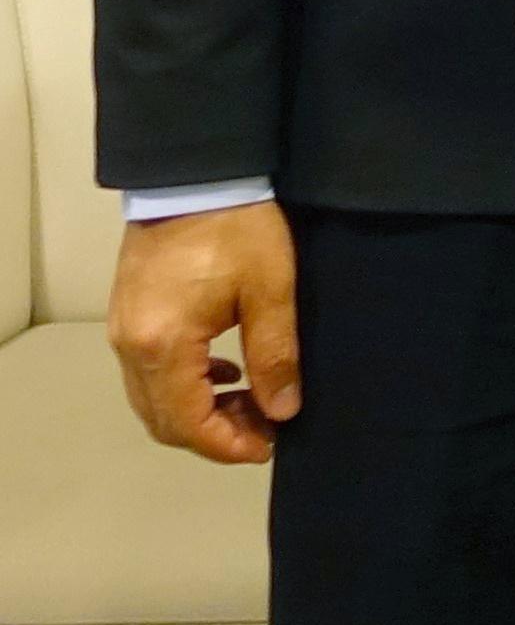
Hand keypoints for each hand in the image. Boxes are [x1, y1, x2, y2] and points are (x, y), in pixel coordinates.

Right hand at [109, 203, 300, 463]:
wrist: (196, 176)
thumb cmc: (238, 228)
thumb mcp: (271, 291)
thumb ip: (275, 356)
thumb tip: (283, 411)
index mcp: (162, 344)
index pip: (186, 422)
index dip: (226, 445)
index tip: (268, 447)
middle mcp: (129, 345)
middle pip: (163, 419)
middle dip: (213, 434)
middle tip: (265, 428)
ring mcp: (122, 330)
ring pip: (152, 398)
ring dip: (198, 411)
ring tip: (252, 403)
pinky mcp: (127, 314)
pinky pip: (148, 371)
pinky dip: (185, 385)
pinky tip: (226, 371)